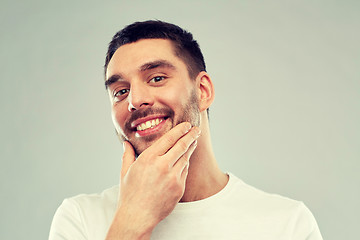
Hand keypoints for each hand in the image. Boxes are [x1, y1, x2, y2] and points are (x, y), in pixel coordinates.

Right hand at [106, 122, 200, 238]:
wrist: (138, 216)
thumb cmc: (130, 194)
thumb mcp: (125, 172)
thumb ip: (127, 155)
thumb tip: (126, 143)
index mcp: (148, 158)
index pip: (169, 139)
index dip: (180, 130)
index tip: (186, 125)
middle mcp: (162, 166)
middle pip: (182, 145)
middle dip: (191, 135)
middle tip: (196, 129)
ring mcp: (173, 177)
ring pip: (185, 158)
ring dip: (190, 148)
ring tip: (194, 142)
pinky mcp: (179, 188)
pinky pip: (185, 172)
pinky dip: (185, 164)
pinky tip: (186, 160)